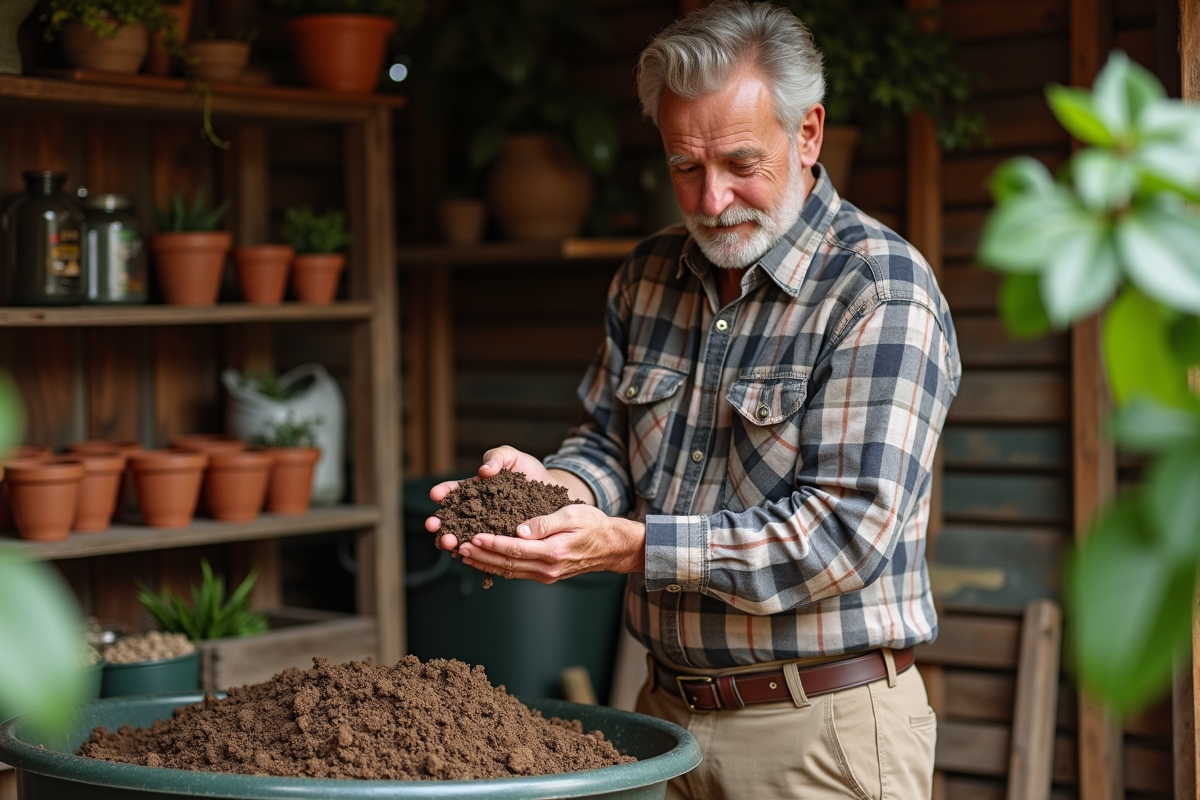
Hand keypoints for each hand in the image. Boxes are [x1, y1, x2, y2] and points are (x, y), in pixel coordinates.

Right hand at [427, 445, 554, 551]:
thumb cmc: (528, 471)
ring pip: (465, 536)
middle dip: (441, 522)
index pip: (454, 492)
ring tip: (448, 543)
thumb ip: (495, 457)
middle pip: (454, 518)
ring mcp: (488, 528)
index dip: (444, 493)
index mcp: (475, 490)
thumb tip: (483, 471)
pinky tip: (466, 556)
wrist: (552, 491)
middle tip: (433, 524)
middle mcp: (477, 511)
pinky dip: (475, 554)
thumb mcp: (511, 456)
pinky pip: (485, 550)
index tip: (436, 494)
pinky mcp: (501, 541)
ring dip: (453, 541)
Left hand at [455, 503, 644, 582]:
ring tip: (464, 555)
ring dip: (484, 563)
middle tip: (459, 546)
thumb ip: (546, 522)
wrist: (611, 547)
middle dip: (481, 555)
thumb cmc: (593, 524)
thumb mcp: (572, 515)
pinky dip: (497, 567)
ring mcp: (545, 574)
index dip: (492, 543)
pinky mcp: (545, 575)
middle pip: (507, 563)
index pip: (515, 549)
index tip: (473, 536)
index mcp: (552, 552)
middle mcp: (547, 568)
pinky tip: (483, 560)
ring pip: (508, 571)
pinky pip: (516, 573)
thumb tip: (520, 529)